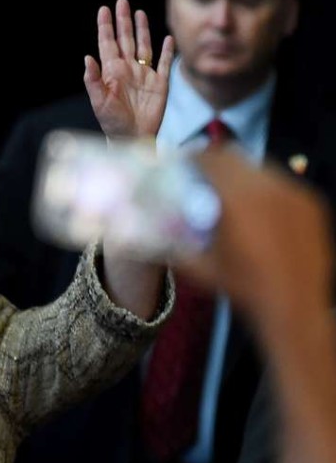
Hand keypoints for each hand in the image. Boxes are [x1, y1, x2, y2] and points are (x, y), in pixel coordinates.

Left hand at [84, 0, 174, 138]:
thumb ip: (93, 80)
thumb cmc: (112, 123)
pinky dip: (166, 50)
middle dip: (123, 21)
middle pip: (126, 39)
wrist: (132, 138)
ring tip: (139, 13)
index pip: (108, 44)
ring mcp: (144, 75)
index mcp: (112, 72)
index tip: (104, 10)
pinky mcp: (159, 83)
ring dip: (142, 30)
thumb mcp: (99, 102)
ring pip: (144, 46)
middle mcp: (128, 70)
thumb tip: (87, 57)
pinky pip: (163, 63)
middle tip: (122, 2)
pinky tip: (167, 38)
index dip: (105, 27)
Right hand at [177, 149, 333, 323]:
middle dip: (215, 162)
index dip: (192, 157)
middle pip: (235, 158)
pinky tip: (257, 210)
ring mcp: (294, 194)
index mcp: (238, 199)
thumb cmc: (244, 287)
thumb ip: (174, 243)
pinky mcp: (310, 203)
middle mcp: (269, 188)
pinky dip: (264, 190)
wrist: (294, 305)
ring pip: (260, 169)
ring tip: (229, 194)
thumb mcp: (200, 267)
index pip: (211, 160)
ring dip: (240, 176)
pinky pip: (281, 184)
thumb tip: (152, 228)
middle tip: (201, 174)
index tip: (181, 162)